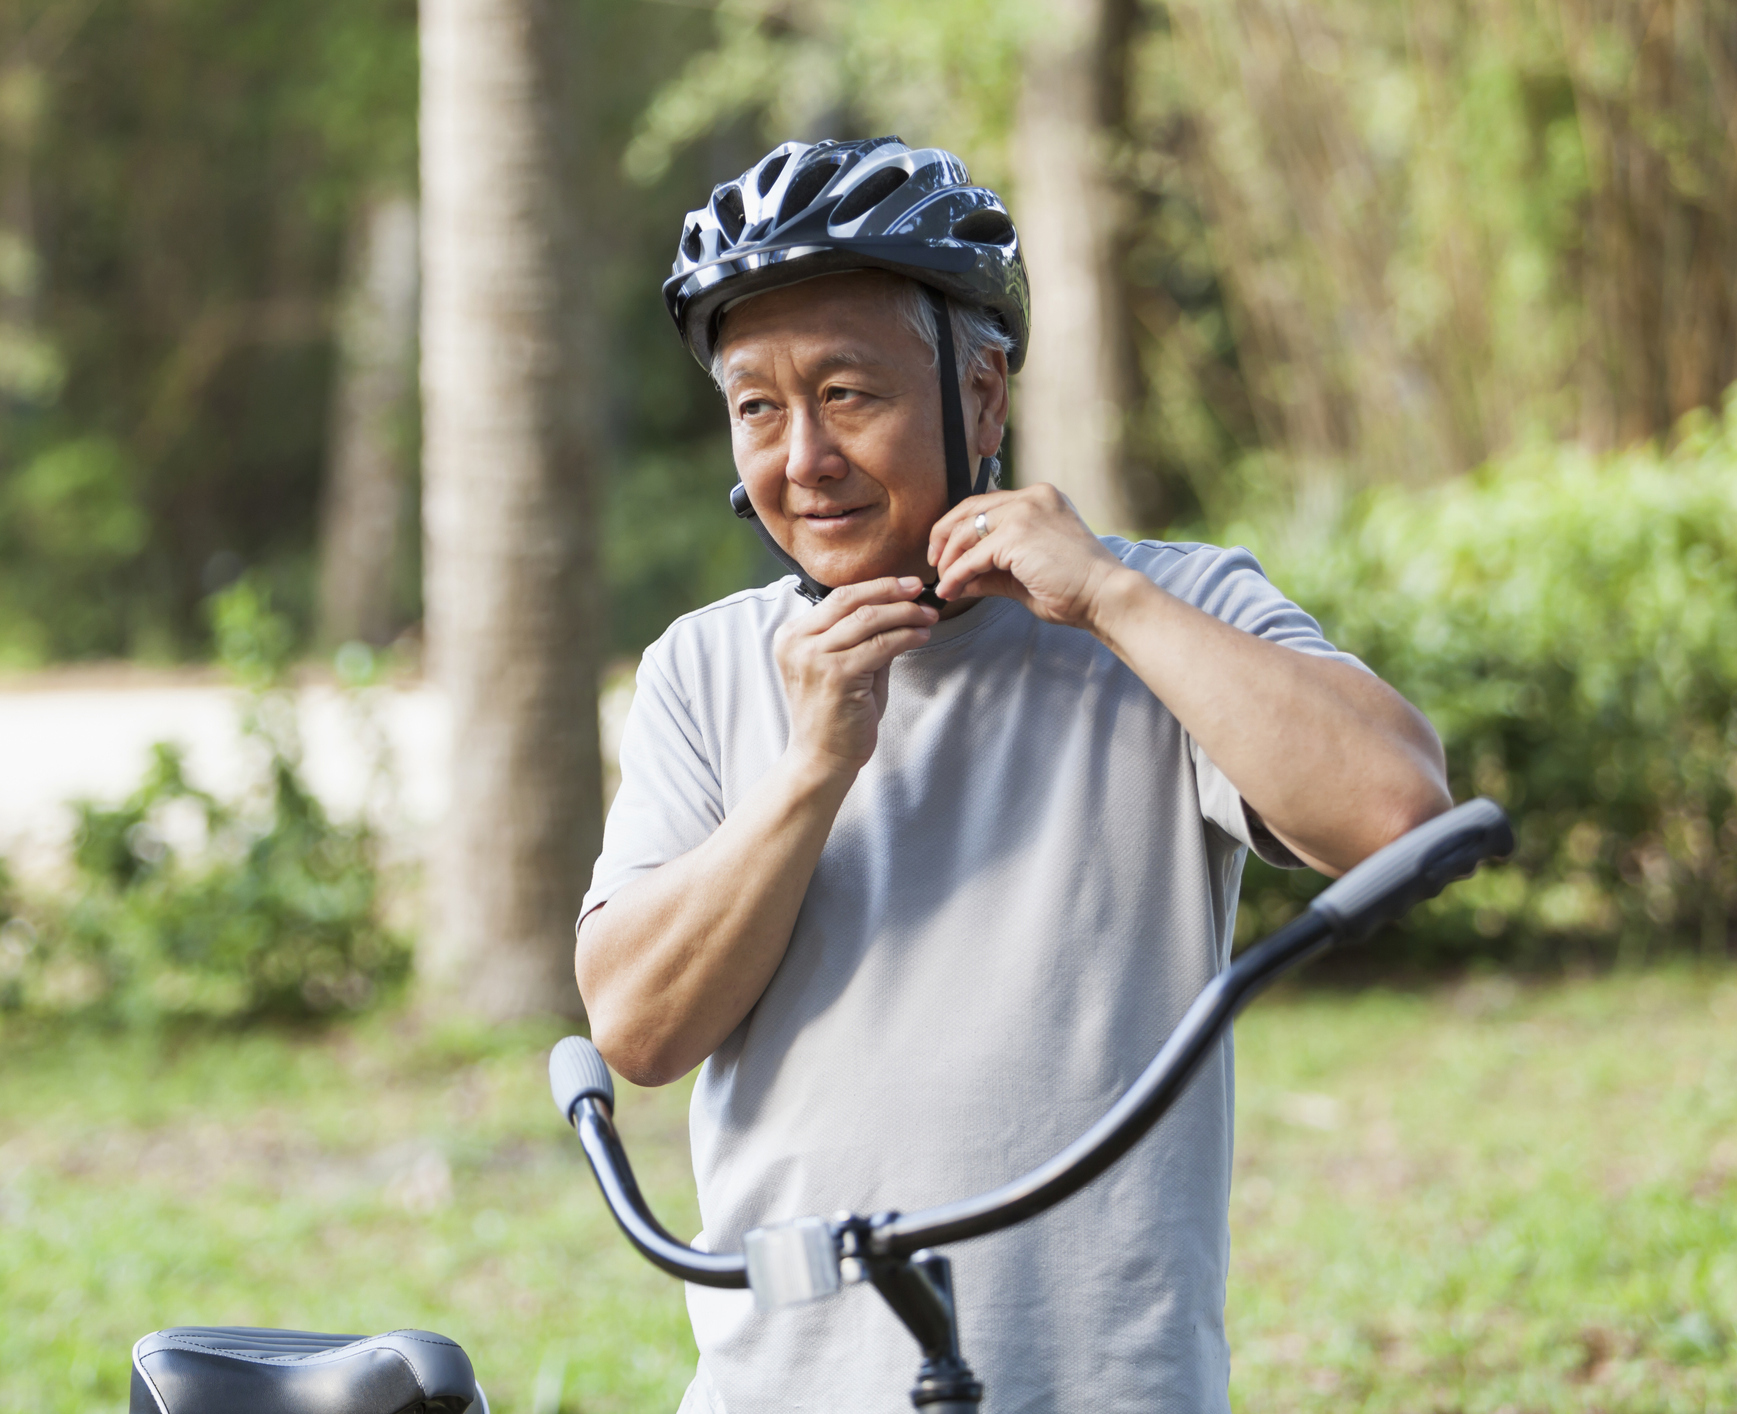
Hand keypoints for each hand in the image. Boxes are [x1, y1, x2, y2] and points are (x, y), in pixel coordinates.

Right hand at [774, 575, 937, 773]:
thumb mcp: (841, 666)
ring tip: (928, 615)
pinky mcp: (837, 674)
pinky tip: (921, 635)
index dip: (876, 586)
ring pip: (868, 618)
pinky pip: (881, 644)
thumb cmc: (834, 714)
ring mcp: (815, 657)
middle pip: (851, 599)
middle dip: (891, 590)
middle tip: (920, 589)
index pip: (839, 596)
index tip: (905, 584)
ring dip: (905, 613)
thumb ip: (861, 637)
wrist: (821, 757)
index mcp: (792, 635)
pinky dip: (906, 636)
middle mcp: (798, 642)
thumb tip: (899, 608)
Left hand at [928, 484, 1130, 630]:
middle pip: (969, 509)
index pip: (985, 504)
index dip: (958, 527)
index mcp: (1039, 499)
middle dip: (944, 538)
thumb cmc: (1074, 589)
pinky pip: (973, 556)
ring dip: (949, 561)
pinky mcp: (1017, 534)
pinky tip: (952, 591)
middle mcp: (1031, 497)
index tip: (944, 553)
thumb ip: (991, 571)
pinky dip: (957, 574)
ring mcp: (1025, 511)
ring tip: (944, 585)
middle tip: (934, 565)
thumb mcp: (1024, 574)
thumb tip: (957, 580)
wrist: (1105, 597)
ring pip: (967, 532)